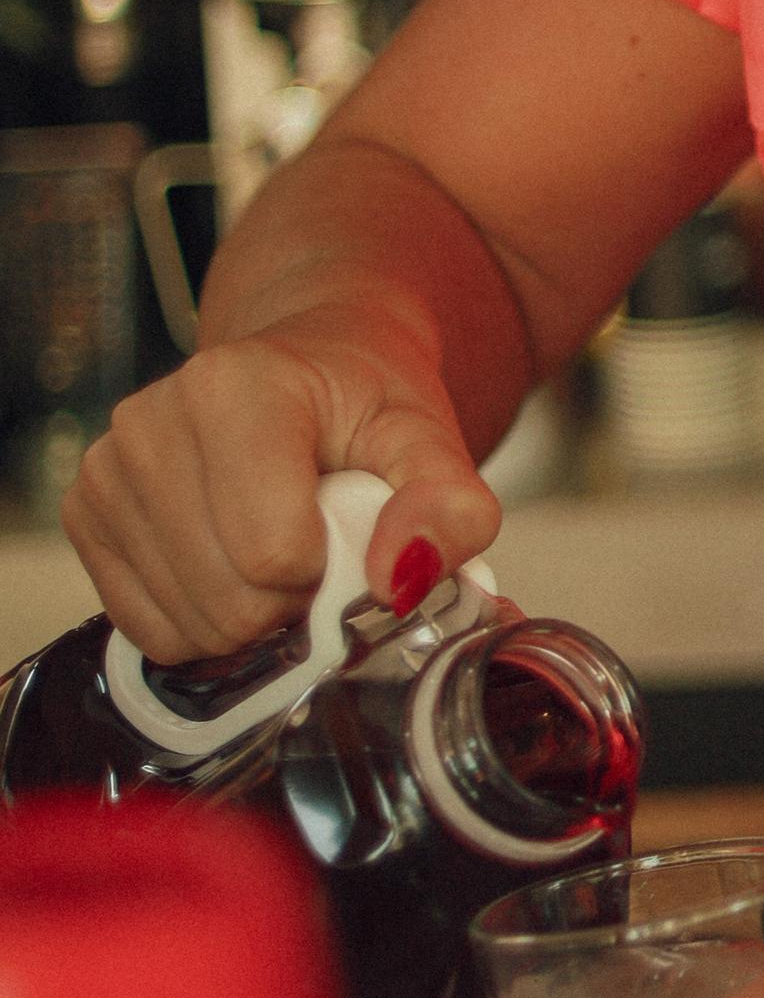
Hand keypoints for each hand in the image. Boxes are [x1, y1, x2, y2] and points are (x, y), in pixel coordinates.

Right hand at [62, 327, 502, 657]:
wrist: (306, 366)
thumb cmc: (363, 404)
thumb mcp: (428, 439)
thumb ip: (447, 504)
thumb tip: (398, 581)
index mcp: (235, 386)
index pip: (273, 553)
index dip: (331, 571)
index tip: (350, 530)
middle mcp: (150, 421)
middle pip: (230, 601)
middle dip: (293, 603)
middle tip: (321, 551)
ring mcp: (106, 470)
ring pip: (189, 625)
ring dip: (251, 618)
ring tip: (277, 553)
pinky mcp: (83, 515)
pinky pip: (148, 631)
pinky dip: (203, 625)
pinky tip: (231, 570)